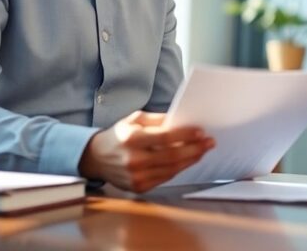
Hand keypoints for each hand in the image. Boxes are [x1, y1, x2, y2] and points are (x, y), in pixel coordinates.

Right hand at [79, 111, 214, 192]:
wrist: (97, 158)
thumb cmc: (119, 135)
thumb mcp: (134, 119)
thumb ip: (158, 120)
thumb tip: (182, 121)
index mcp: (131, 139)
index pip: (165, 137)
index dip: (185, 135)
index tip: (201, 131)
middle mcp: (133, 160)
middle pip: (172, 156)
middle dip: (195, 149)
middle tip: (209, 142)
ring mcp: (136, 177)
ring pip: (172, 169)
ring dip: (191, 160)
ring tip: (202, 150)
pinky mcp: (139, 187)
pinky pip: (165, 178)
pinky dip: (179, 169)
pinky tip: (188, 160)